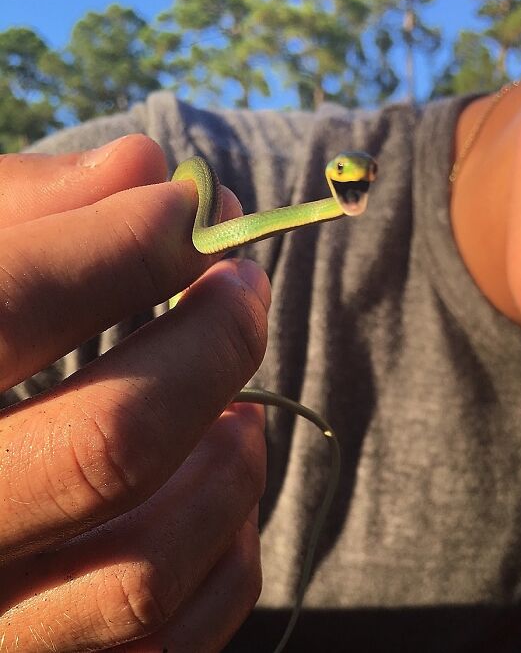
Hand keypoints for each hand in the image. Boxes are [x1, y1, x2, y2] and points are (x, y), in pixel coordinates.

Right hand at [0, 135, 269, 650]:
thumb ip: (20, 213)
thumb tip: (145, 166)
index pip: (8, 306)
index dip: (126, 241)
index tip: (190, 206)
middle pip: (112, 443)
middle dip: (214, 343)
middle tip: (246, 284)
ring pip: (147, 570)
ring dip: (231, 466)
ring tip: (243, 405)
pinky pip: (167, 643)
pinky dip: (225, 557)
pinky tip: (217, 487)